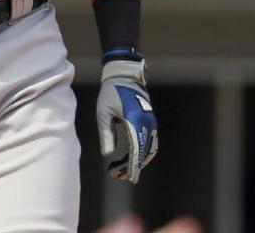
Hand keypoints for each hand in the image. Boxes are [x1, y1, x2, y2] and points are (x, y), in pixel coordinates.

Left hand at [96, 58, 157, 183]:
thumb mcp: (103, 113)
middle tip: (117, 175)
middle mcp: (146, 123)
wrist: (124, 75)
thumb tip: (108, 155)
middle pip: (143, 152)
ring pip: (149, 149)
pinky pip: (150, 142)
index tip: (129, 179)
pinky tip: (132, 158)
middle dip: (133, 166)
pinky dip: (143, 153)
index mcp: (134, 121)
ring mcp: (150, 122)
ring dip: (138, 161)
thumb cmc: (110, 93)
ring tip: (123, 169)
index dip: (133, 167)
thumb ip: (106, 133)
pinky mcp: (150, 121)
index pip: (136, 150)